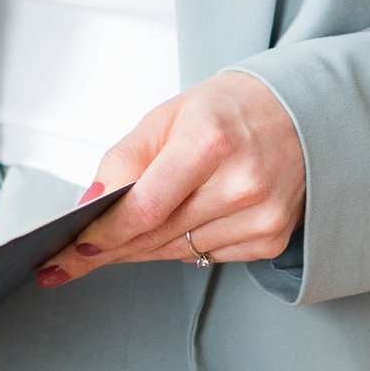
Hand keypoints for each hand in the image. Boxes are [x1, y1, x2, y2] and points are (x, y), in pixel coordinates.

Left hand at [38, 70, 306, 282]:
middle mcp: (242, 183)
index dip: (104, 234)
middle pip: (156, 235)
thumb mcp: (166, 116)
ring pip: (177, 252)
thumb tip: (89, 205)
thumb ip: (123, 160)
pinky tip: (178, 226)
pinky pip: (206, 257)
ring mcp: (261, 215)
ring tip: (120, 239)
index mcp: (211, 141)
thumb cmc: (228, 111)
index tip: (73, 249)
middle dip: (109, 249)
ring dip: (142, 249)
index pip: (145, 208)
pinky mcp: (270, 238)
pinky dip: (182, 247)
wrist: (297, 114)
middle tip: (72, 259)